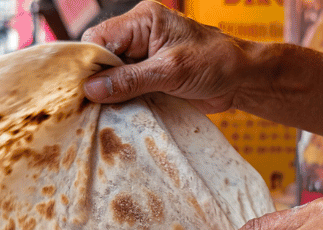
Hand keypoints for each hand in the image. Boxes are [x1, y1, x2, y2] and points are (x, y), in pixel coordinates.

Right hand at [81, 0, 254, 113]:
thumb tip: (92, 89)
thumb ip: (131, 80)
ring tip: (100, 115)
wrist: (242, 80)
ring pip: (112, 76)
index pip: (100, 38)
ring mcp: (144, 58)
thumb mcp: (171, 71)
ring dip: (109, 95)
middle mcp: (139, 36)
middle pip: (102, 58)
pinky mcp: (150, 78)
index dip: (88, 63)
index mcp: (143, 20)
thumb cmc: (215, 63)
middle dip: (97, 82)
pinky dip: (122, 103)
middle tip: (87, 108)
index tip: (80, 90)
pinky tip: (116, 116)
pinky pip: (126, 89)